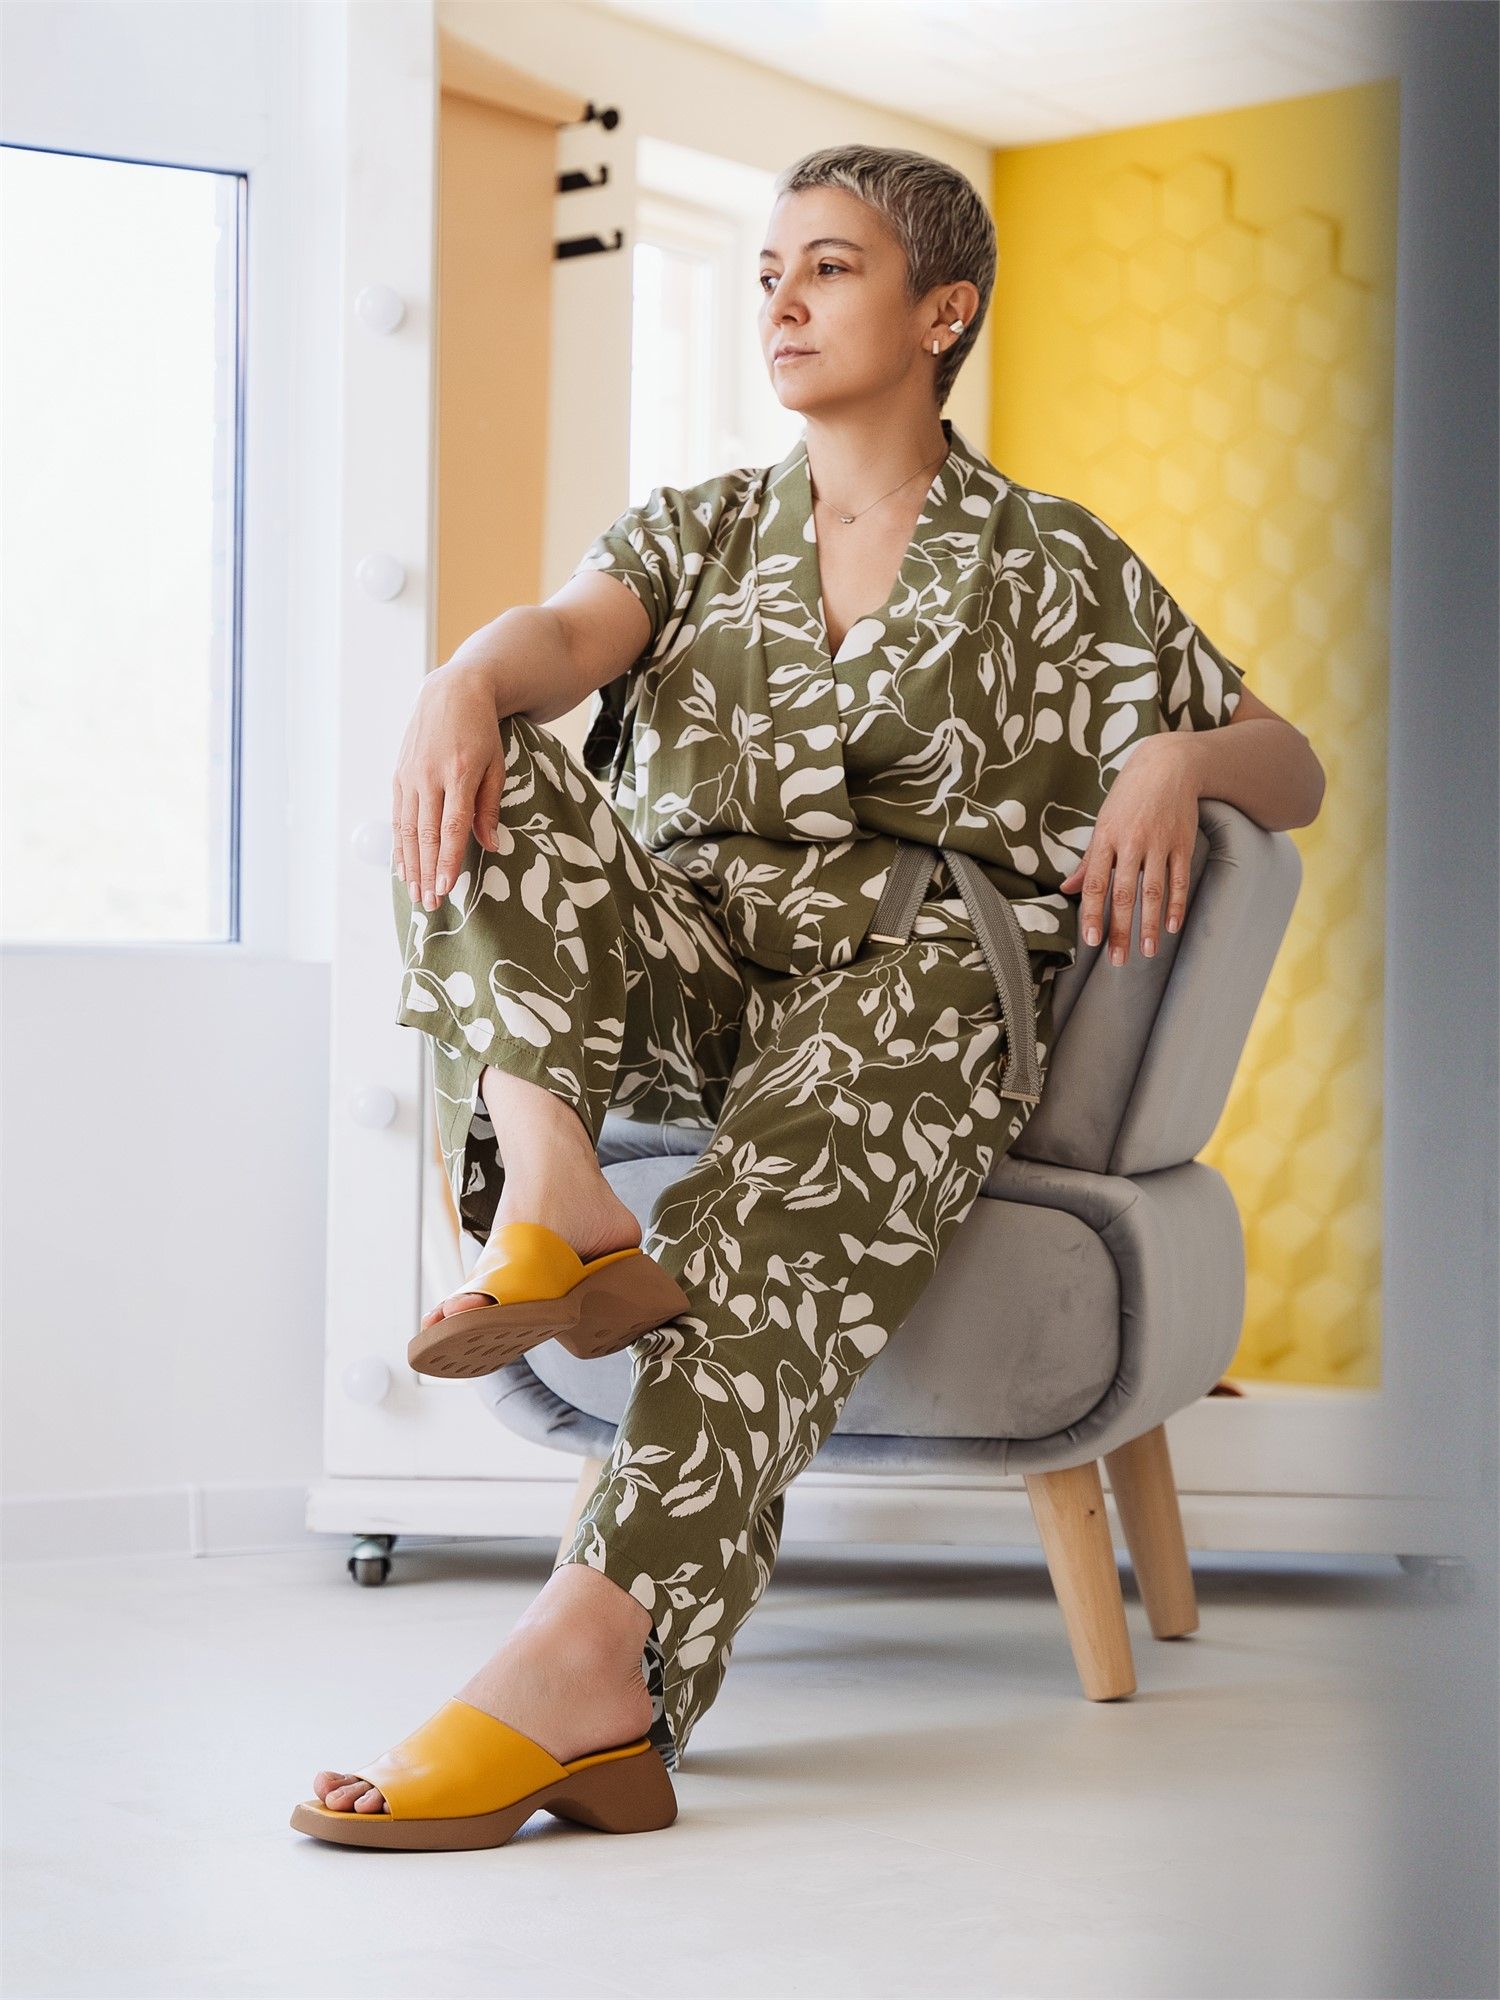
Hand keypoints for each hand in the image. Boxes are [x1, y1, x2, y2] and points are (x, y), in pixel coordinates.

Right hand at [391, 662, 507, 908]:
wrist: (452, 691)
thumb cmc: (481, 731)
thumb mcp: (496, 765)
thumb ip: (490, 806)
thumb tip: (490, 846)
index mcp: (458, 773)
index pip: (451, 827)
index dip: (448, 860)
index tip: (446, 888)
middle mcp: (429, 776)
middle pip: (426, 834)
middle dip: (427, 872)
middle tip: (429, 903)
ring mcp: (410, 775)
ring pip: (407, 829)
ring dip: (410, 864)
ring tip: (414, 893)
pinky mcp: (399, 774)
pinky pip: (398, 816)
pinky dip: (399, 844)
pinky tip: (402, 866)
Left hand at [1058, 736, 1199, 964]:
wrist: (1168, 764)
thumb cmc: (1129, 796)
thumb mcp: (1103, 821)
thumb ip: (1089, 859)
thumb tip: (1068, 889)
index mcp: (1105, 837)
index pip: (1096, 883)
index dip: (1093, 913)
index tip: (1091, 941)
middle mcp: (1131, 842)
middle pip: (1123, 893)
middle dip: (1120, 929)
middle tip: (1118, 959)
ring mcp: (1158, 842)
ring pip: (1153, 891)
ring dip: (1150, 924)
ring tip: (1147, 952)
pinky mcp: (1182, 842)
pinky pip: (1179, 878)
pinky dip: (1176, 904)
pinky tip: (1172, 927)